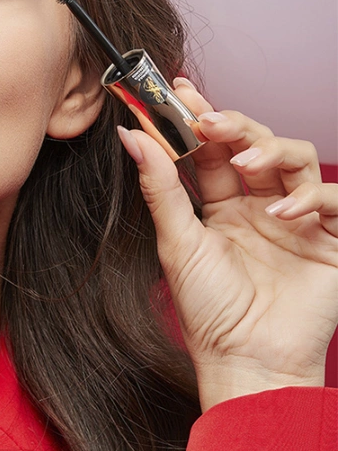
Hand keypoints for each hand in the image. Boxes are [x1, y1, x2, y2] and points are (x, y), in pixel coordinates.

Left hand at [117, 80, 337, 410]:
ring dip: (271, 153)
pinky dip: (310, 198)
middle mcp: (260, 207)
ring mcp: (297, 221)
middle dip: (235, 125)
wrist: (245, 360)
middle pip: (256, 144)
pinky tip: (281, 212)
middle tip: (211, 119)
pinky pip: (333, 199)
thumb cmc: (208, 309)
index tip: (179, 90)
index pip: (214, 151)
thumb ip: (161, 187)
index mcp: (222, 207)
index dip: (200, 119)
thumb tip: (132, 137)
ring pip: (297, 159)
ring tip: (246, 165)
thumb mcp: (178, 241)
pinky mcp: (331, 240)